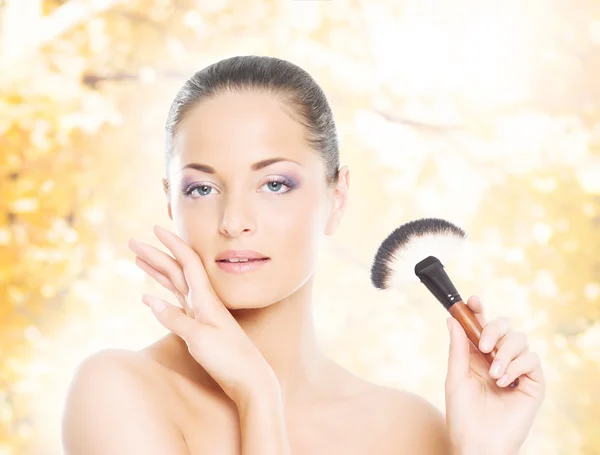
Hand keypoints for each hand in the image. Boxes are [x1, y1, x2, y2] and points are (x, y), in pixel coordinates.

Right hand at [128, 224, 278, 406]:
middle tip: (132, 242)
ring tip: (137, 259)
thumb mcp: (200, 338)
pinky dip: (161, 297)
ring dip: (156, 271)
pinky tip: (148, 297)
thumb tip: (151, 301)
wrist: (250, 380)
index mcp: (206, 298)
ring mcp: (201, 313)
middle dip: (155, 254)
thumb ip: (176, 319)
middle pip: (176, 270)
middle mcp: (204, 301)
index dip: (172, 243)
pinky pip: (176, 305)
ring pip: (175, 285)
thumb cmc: (229, 359)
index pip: (187, 261)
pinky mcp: (199, 327)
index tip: (155, 228)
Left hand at [445, 296, 545, 453]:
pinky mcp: (532, 383)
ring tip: (493, 374)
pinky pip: (531, 359)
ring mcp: (516, 369)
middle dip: (493, 329)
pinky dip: (516, 366)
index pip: (481, 325)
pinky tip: (504, 381)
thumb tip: (452, 319)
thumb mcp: (456, 376)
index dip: (478, 310)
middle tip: (483, 346)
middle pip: (504, 326)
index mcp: (477, 355)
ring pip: (519, 339)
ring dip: (504, 353)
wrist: (478, 442)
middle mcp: (498, 358)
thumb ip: (457, 347)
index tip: (472, 300)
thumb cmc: (463, 413)